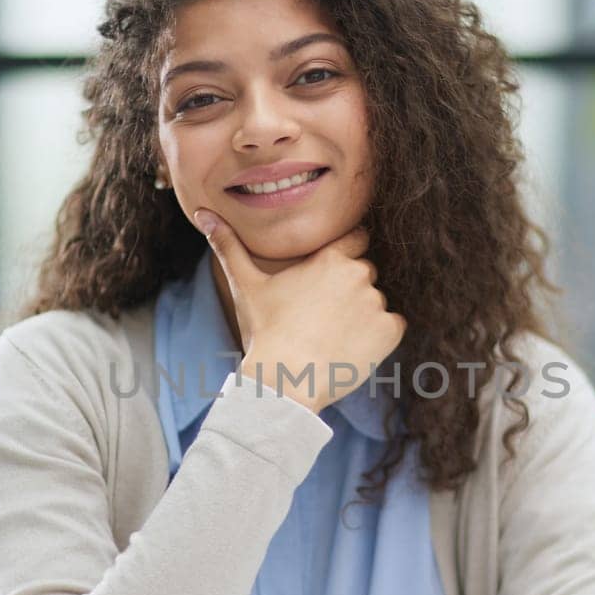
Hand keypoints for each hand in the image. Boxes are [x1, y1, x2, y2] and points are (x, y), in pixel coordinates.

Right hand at [193, 210, 405, 413]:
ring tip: (333, 336)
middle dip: (350, 290)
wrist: (286, 380)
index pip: (356, 239)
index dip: (344, 257)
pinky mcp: (390, 330)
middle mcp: (358, 274)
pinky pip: (393, 326)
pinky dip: (379, 337)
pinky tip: (352, 348)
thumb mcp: (246, 285)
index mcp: (330, 257)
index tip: (330, 280)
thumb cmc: (265, 331)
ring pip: (376, 302)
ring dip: (363, 315)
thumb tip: (201, 213)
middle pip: (365, 272)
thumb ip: (228, 245)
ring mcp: (377, 303)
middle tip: (324, 316)